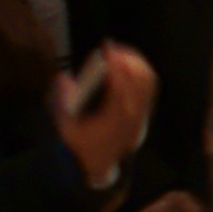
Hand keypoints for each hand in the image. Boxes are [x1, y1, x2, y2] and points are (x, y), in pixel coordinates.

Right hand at [52, 44, 158, 189]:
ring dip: (135, 62)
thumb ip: (63, 101)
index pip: (121, 87)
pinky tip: (126, 63)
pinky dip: (140, 70)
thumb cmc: (80, 144)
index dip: (115, 66)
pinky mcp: (144, 112)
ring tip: (117, 51)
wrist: (97, 164)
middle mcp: (133, 116)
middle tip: (110, 47)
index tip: (107, 49)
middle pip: (141, 80)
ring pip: (148, 81)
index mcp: (115, 120)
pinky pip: (149, 86)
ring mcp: (142, 114)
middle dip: (127, 58)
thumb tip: (64, 77)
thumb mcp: (65, 126)